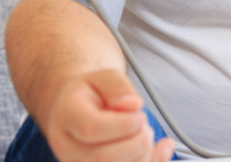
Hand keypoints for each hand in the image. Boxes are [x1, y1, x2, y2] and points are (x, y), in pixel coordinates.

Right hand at [44, 69, 174, 161]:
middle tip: (143, 123)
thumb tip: (133, 106)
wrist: (78, 112)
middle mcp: (66, 147)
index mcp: (66, 116)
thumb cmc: (93, 93)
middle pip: (104, 157)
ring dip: (144, 153)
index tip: (139, 114)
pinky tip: (163, 147)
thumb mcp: (104, 76)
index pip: (91, 129)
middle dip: (137, 140)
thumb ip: (118, 86)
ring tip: (142, 133)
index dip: (124, 124)